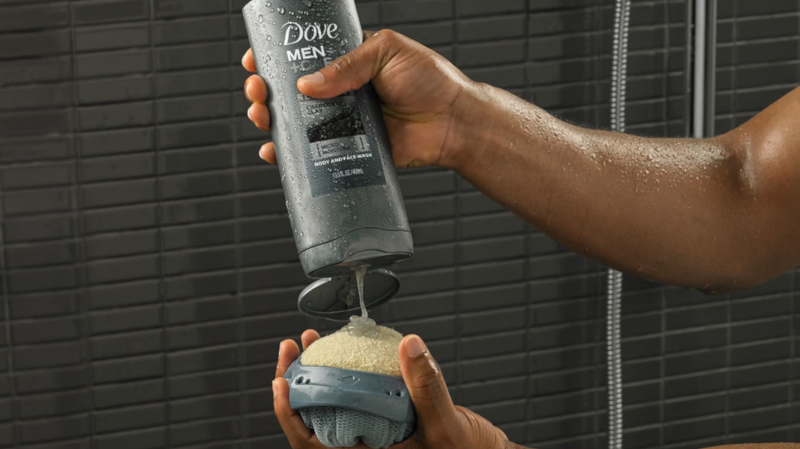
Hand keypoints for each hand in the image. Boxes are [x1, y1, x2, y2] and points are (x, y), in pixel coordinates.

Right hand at [242, 30, 481, 168]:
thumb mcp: (386, 53)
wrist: (453, 122)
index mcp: (348, 63)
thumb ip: (347, 66)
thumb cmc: (430, 81)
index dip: (276, 58)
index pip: (303, 57)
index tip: (257, 60)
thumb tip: (306, 84)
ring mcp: (343, 123)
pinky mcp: (350, 150)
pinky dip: (289, 155)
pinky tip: (274, 152)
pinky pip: (314, 154)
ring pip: (296, 124)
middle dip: (265, 91)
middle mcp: (341, 93)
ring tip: (261, 117)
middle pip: (291, 93)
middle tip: (257, 91)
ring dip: (271, 120)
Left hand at [273, 330, 510, 448]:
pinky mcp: (385, 422)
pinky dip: (348, 376)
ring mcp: (373, 436)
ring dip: (319, 377)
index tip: (281, 381)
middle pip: (314, 422)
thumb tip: (410, 345)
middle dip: (298, 383)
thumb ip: (427, 387)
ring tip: (312, 345)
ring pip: (332, 409)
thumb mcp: (446, 425)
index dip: (289, 414)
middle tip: (292, 349)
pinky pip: (357, 400)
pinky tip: (348, 355)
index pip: (313, 444)